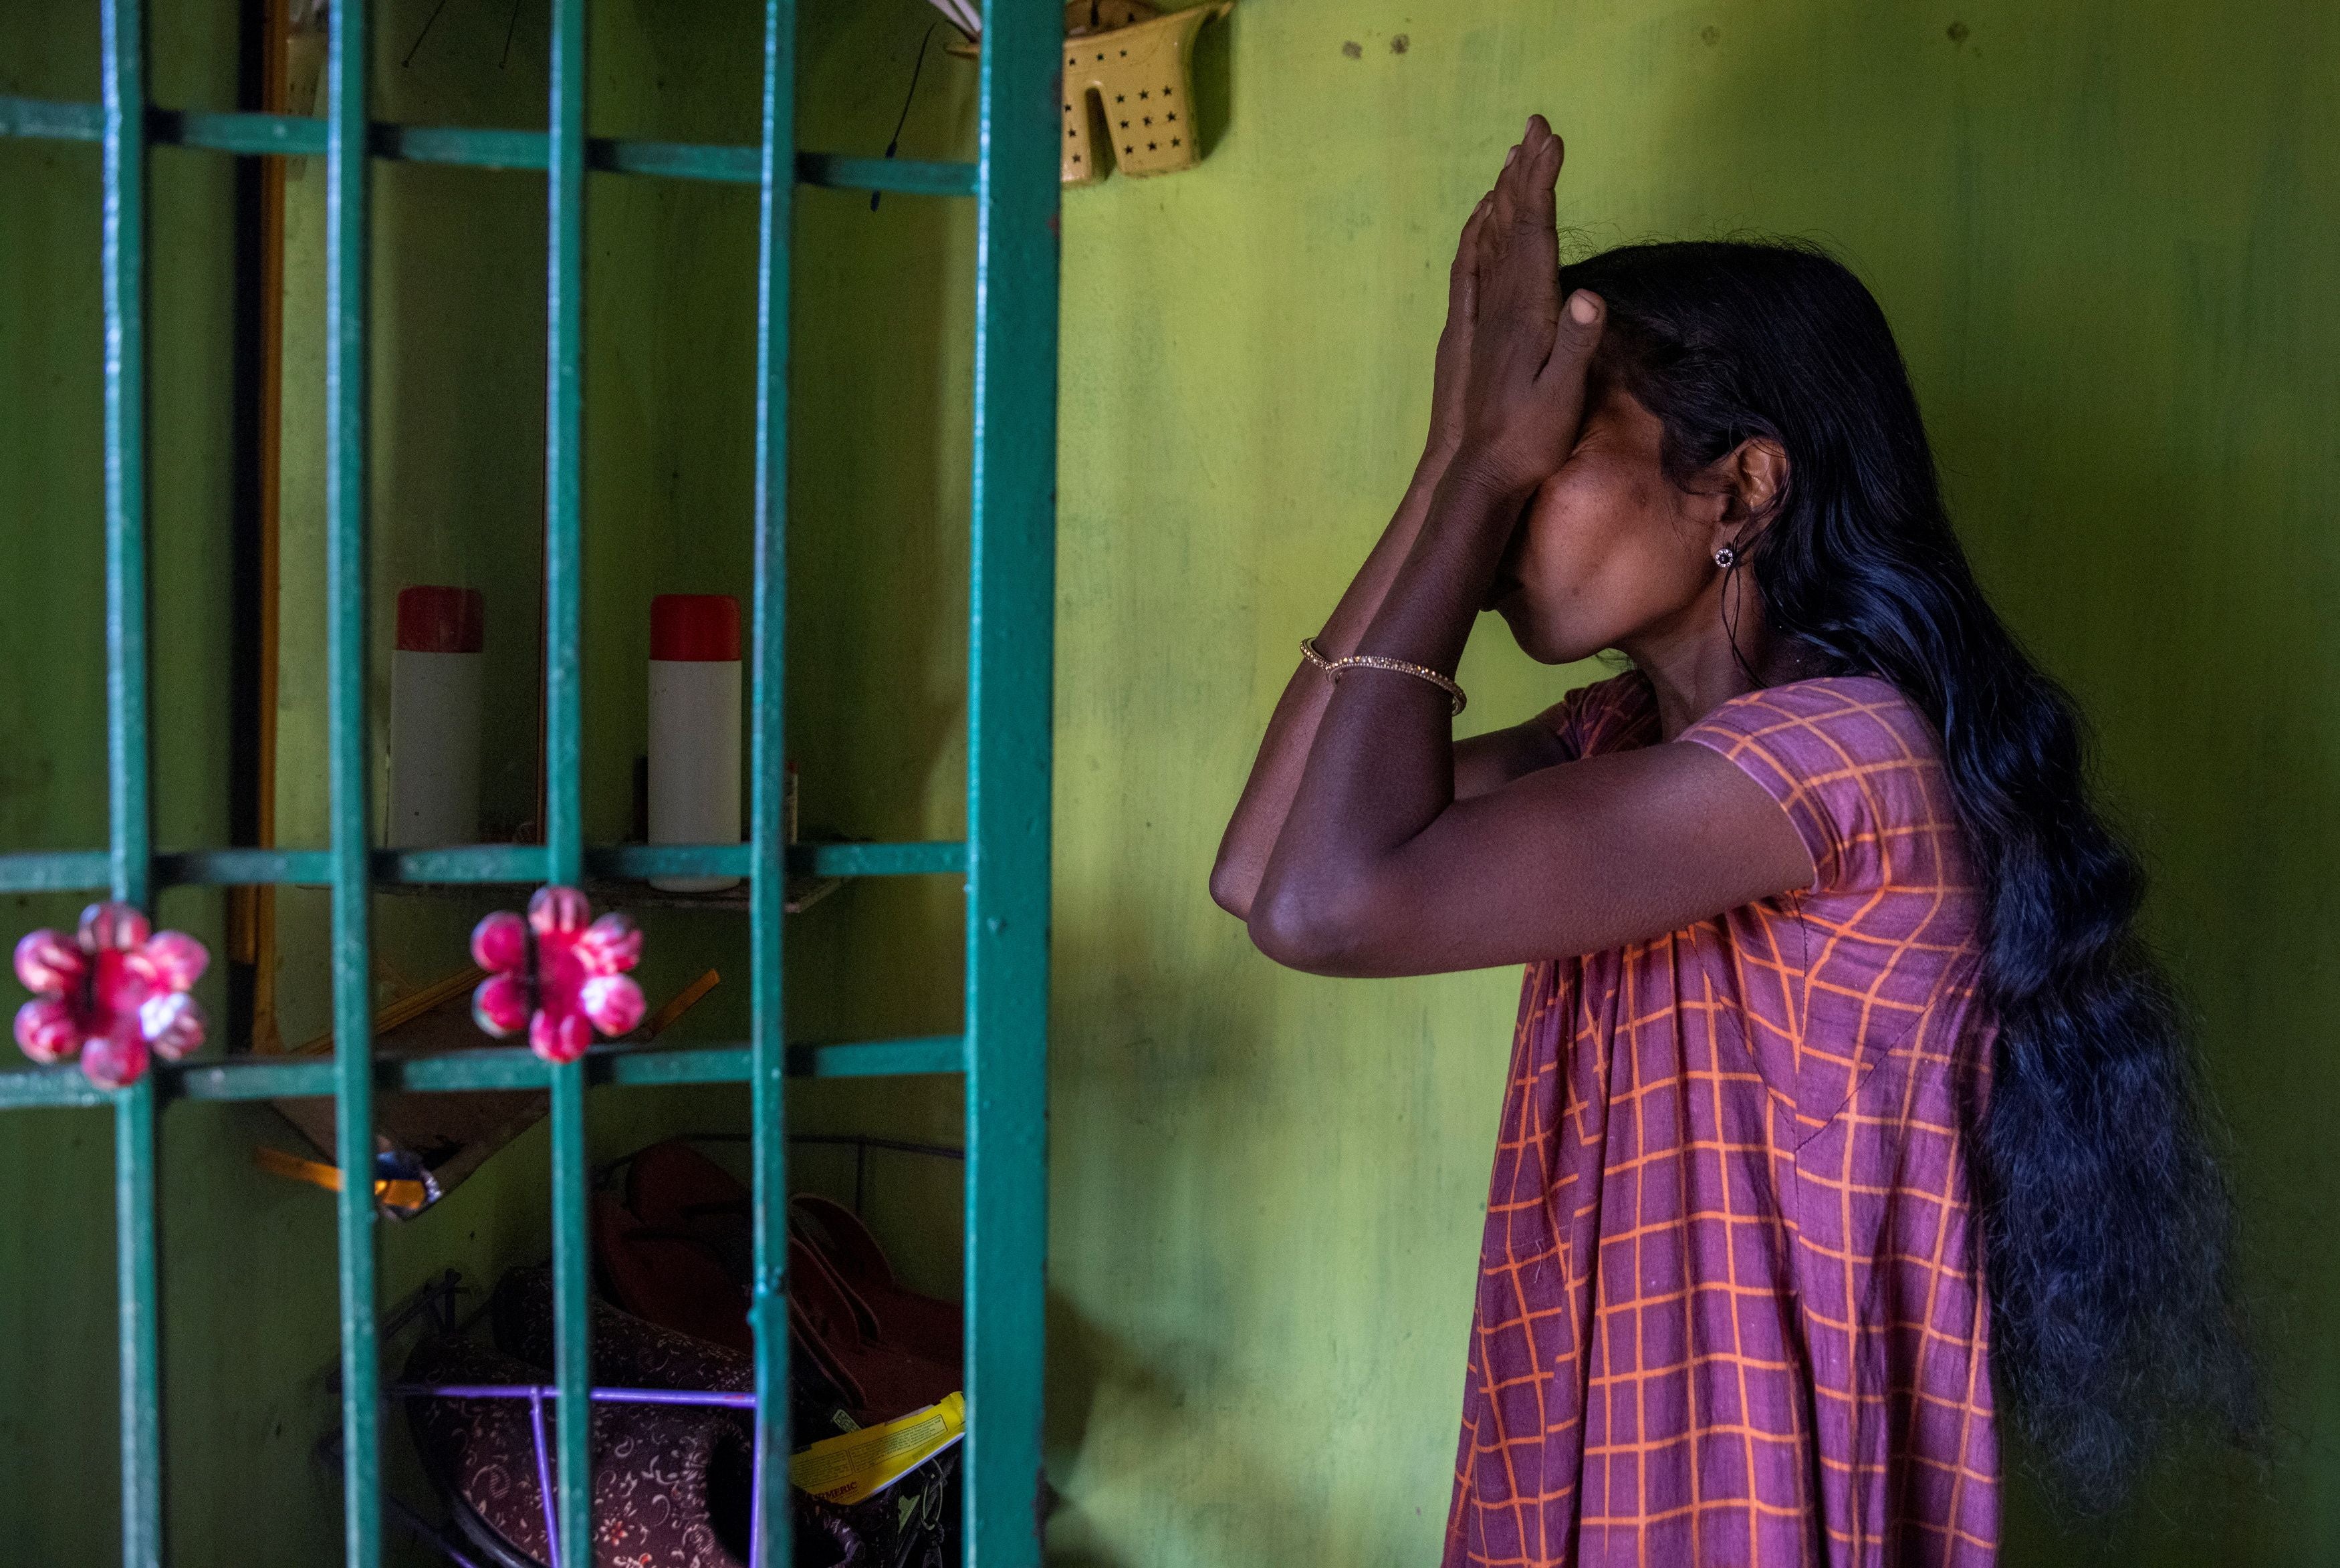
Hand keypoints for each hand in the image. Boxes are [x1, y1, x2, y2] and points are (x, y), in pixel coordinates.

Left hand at [1443, 116, 1603, 502]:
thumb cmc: (1528, 443)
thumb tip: (1591, 295)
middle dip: (1524, 172)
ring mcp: (1480, 319)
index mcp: (1525, 315)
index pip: (1535, 233)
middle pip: (1510, 225)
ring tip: (1511, 157)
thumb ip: (1577, 347)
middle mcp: (1499, 307)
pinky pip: (1470, 272)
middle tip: (1534, 124)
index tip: (1551, 139)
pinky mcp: (1469, 335)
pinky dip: (1477, 237)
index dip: (1543, 182)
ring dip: (1502, 195)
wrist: (1476, 477)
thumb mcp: (1563, 399)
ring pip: (1489, 242)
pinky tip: (1482, 222)